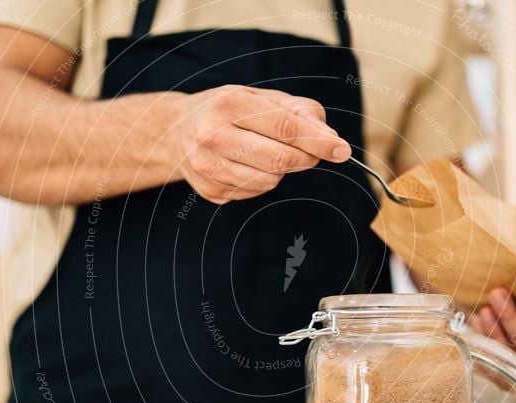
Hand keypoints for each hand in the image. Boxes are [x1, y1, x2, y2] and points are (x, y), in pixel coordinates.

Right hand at [170, 85, 350, 203]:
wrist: (174, 132)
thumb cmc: (226, 110)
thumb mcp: (260, 97)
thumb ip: (299, 111)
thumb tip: (329, 138)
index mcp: (228, 105)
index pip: (286, 128)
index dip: (318, 142)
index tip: (341, 150)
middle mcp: (213, 136)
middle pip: (280, 159)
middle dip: (306, 158)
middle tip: (313, 153)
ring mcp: (208, 167)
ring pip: (269, 181)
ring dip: (283, 171)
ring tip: (270, 153)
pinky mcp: (210, 191)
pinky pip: (254, 193)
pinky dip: (263, 180)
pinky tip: (249, 165)